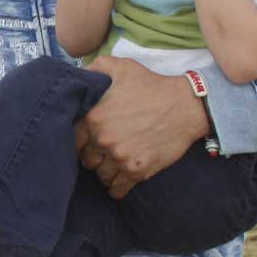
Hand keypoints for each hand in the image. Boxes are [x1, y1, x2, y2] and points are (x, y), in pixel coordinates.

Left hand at [75, 57, 208, 197]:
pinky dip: (116, 189)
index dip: (77, 140)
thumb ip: (93, 70)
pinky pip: (118, 188)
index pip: (71, 138)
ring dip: (104, 172)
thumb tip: (77, 77)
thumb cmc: (151, 84)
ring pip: (100, 175)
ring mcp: (120, 157)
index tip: (84, 141)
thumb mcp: (119, 67)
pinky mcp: (137, 170)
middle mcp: (103, 140)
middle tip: (99, 154)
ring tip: (110, 166)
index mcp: (93, 117)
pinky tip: (117, 184)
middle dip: (91, 156)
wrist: (185, 105)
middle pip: (85, 159)